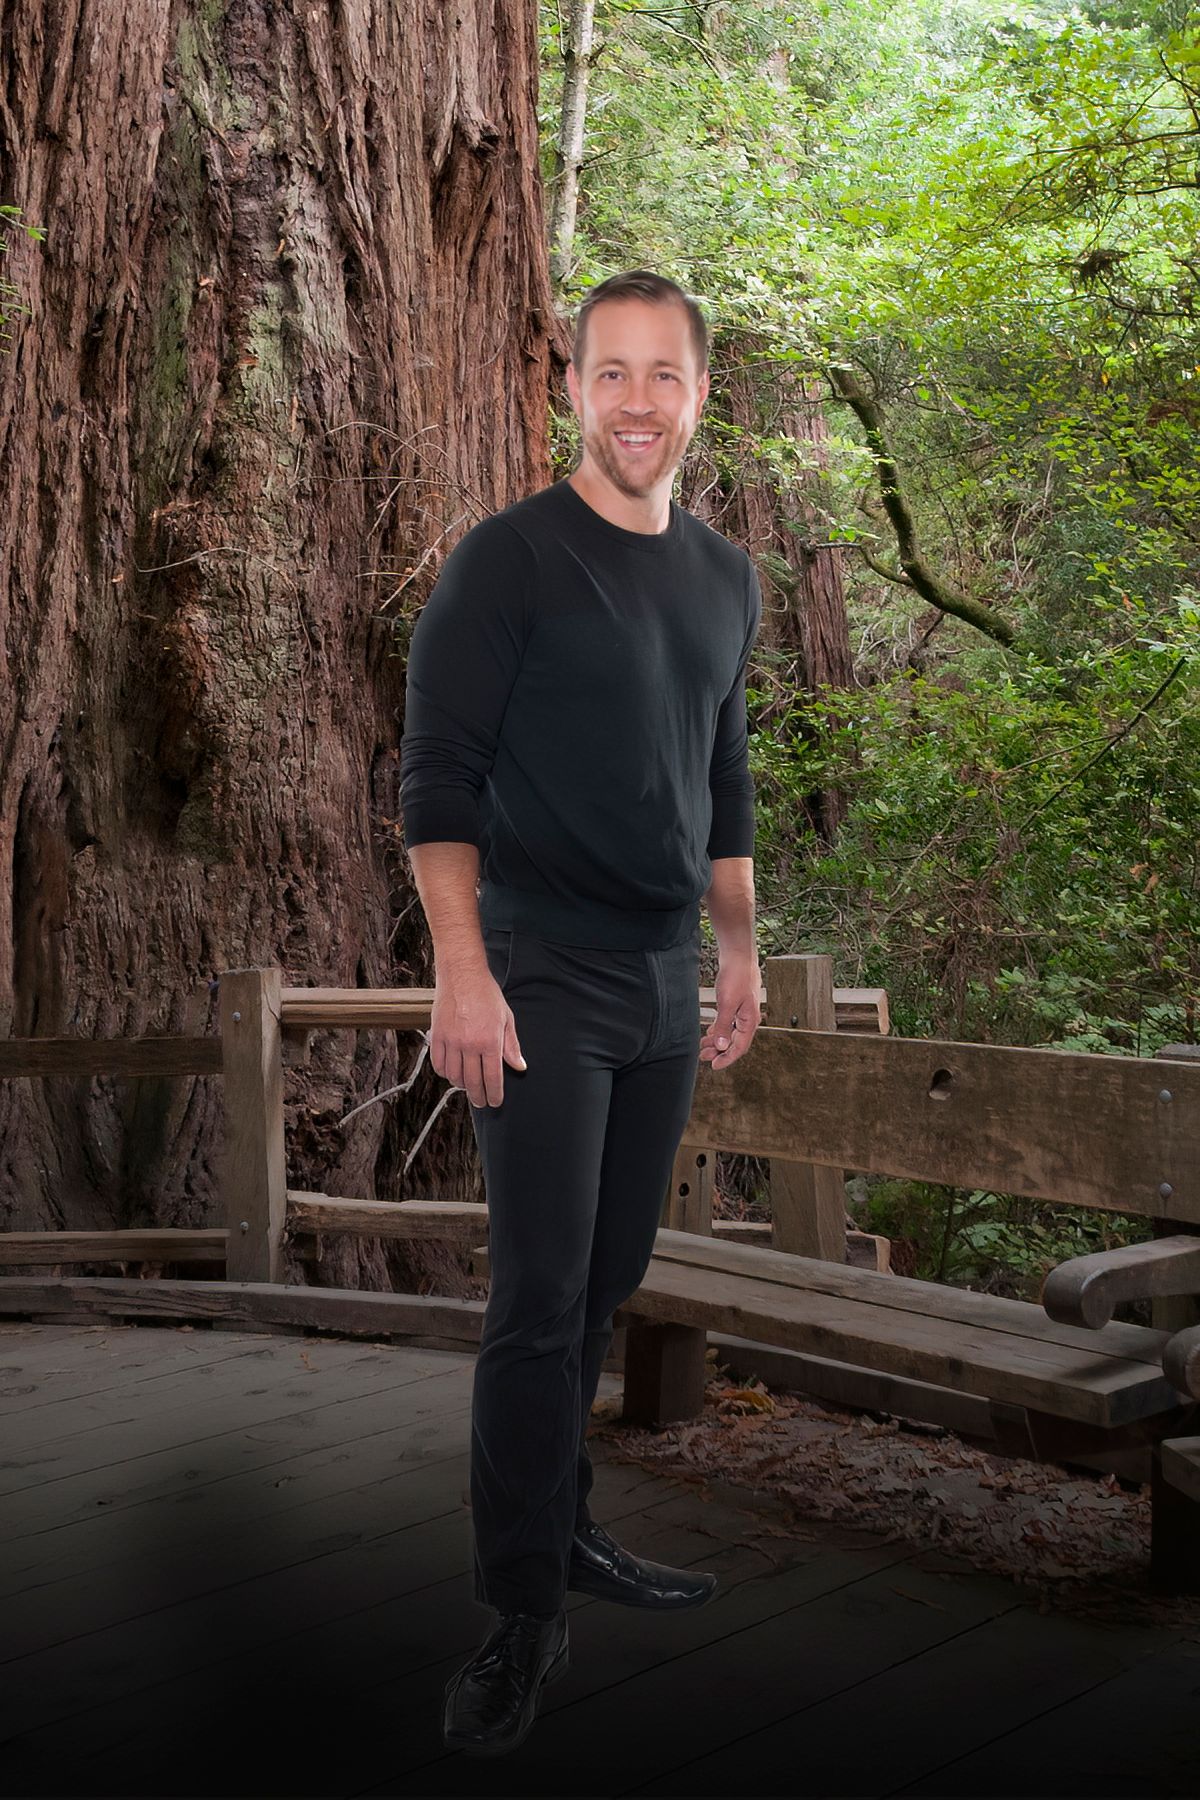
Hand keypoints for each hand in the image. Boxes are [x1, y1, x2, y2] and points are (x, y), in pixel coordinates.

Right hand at [429, 967, 525, 1106]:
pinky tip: (451, 1073)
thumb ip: (512, 1045)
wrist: (462, 975)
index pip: (493, 1077)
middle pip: (473, 1081)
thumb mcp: (506, 1018)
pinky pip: (438, 1064)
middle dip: (479, 1096)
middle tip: (482, 1102)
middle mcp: (469, 1044)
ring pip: (454, 1075)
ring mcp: (451, 1041)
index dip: (494, 1094)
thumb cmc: (487, 995)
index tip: (495, 1102)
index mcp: (490, 1041)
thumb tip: (519, 1067)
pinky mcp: (436, 1035)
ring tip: (468, 1087)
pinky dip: (445, 1073)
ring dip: (461, 1085)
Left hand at [699, 955, 761, 1070]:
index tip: (714, 1066)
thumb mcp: (727, 1004)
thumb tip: (722, 1046)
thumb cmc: (736, 976)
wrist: (738, 955)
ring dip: (717, 1041)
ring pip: (730, 1033)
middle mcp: (748, 1018)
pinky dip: (719, 1030)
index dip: (727, 1059)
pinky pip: (728, 1023)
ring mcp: (743, 1011)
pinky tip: (710, 1033)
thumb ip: (724, 1026)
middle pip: (735, 1042)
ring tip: (703, 1046)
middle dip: (719, 1051)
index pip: (740, 1047)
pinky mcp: (736, 1004)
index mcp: (750, 1021)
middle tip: (703, 1057)